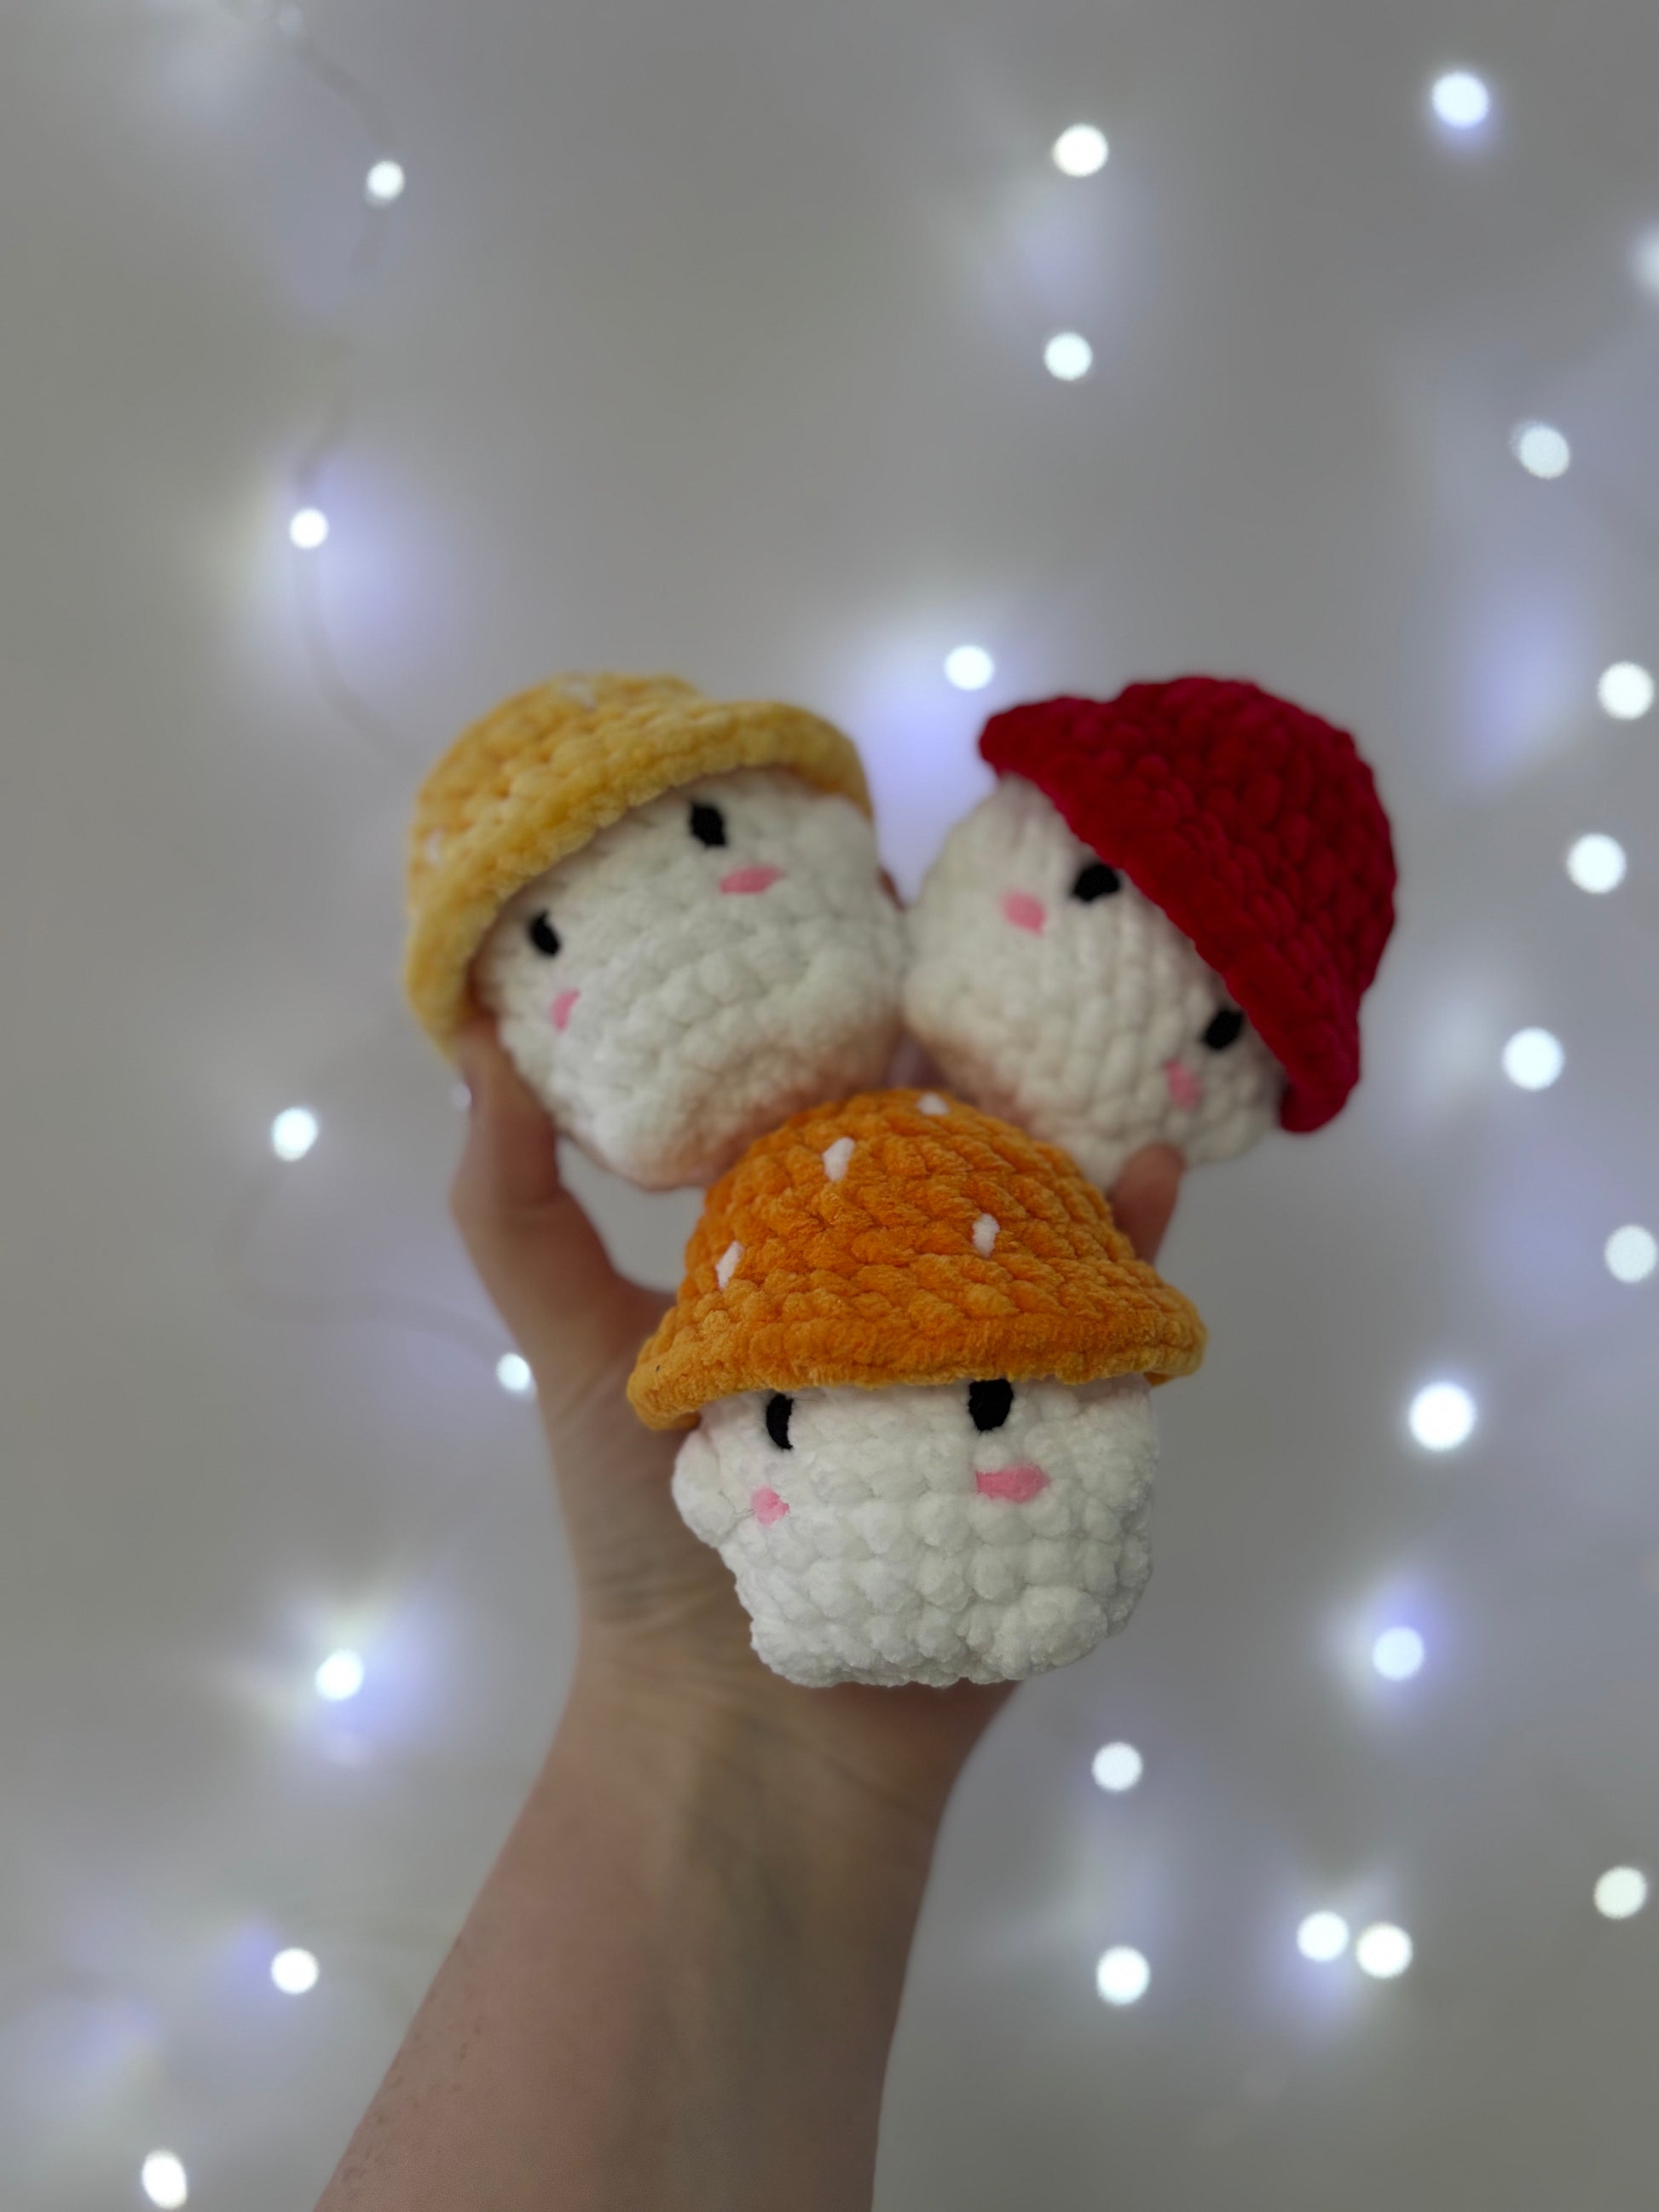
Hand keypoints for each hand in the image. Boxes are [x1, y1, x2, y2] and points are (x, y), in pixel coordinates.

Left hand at [450, 1021, 1181, 1841]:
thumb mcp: (565, 1348)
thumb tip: (479, 1039)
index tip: (870, 898)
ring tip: (1084, 1042)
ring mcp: (978, 1356)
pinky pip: (1109, 1326)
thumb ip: (511, 1206)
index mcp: (789, 1259)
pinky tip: (1152, 1176)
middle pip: (949, 1150)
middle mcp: (889, 1295)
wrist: (743, 1733)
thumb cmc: (645, 1540)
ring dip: (1069, 1132)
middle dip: (981, 1053)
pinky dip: (1137, 1252)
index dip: (849, 1007)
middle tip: (1006, 945)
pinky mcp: (1052, 1428)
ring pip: (1040, 1219)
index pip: (829, 1105)